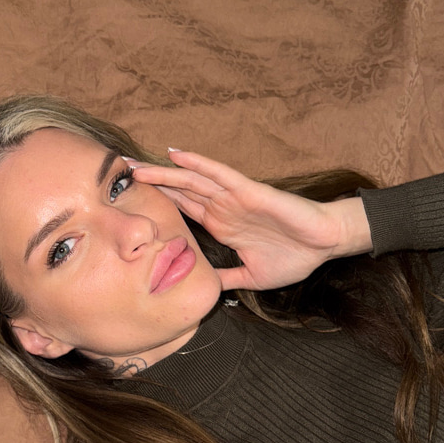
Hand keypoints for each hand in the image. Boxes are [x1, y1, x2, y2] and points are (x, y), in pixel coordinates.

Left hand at [128, 150, 372, 291]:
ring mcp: (233, 197)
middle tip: (120, 174)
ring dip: (164, 172)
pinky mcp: (248, 191)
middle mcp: (222, 207)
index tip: (131, 201)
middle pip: (179, 190)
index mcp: (221, 225)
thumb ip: (226, 278)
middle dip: (151, 183)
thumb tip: (205, 288)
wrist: (323, 246)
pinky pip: (218, 174)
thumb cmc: (294, 257)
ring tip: (135, 166)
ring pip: (191, 180)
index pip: (182, 210)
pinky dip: (197, 163)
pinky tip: (177, 154)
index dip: (158, 202)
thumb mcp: (251, 276)